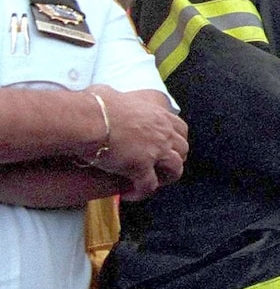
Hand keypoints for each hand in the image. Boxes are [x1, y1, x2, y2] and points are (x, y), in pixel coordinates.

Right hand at [88, 87, 187, 201]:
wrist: (87, 120)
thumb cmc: (93, 105)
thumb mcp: (108, 94)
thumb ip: (114, 97)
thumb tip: (102, 95)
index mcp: (158, 115)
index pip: (180, 128)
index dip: (175, 140)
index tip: (166, 147)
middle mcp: (162, 133)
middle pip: (183, 149)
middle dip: (174, 159)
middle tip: (159, 167)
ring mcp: (155, 151)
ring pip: (175, 170)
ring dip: (165, 177)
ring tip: (150, 182)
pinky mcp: (141, 168)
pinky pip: (149, 187)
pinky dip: (141, 192)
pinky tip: (129, 194)